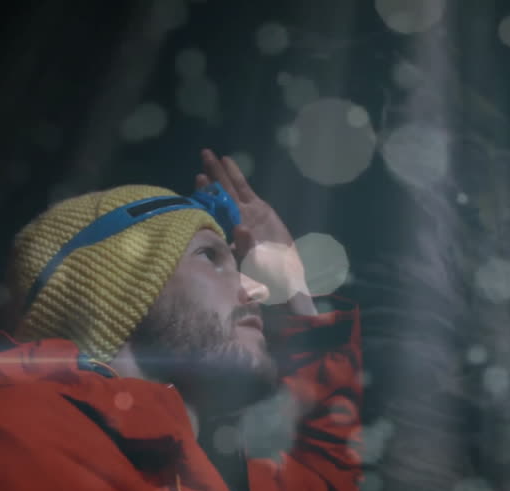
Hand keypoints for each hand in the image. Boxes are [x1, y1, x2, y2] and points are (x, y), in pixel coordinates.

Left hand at [196, 149, 313, 309]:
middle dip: (212, 195)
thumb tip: (310, 315)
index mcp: (247, 252)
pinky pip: (240, 188)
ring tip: (205, 157)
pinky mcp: (252, 206)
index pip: (243, 245)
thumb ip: (296, 298)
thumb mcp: (291, 287)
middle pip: (223, 211)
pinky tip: (224, 159)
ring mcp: (244, 216)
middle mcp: (239, 231)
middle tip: (200, 178)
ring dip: (217, 178)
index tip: (241, 229)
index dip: (242, 239)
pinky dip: (234, 174)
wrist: (281, 268)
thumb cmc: (283, 279)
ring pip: (227, 195)